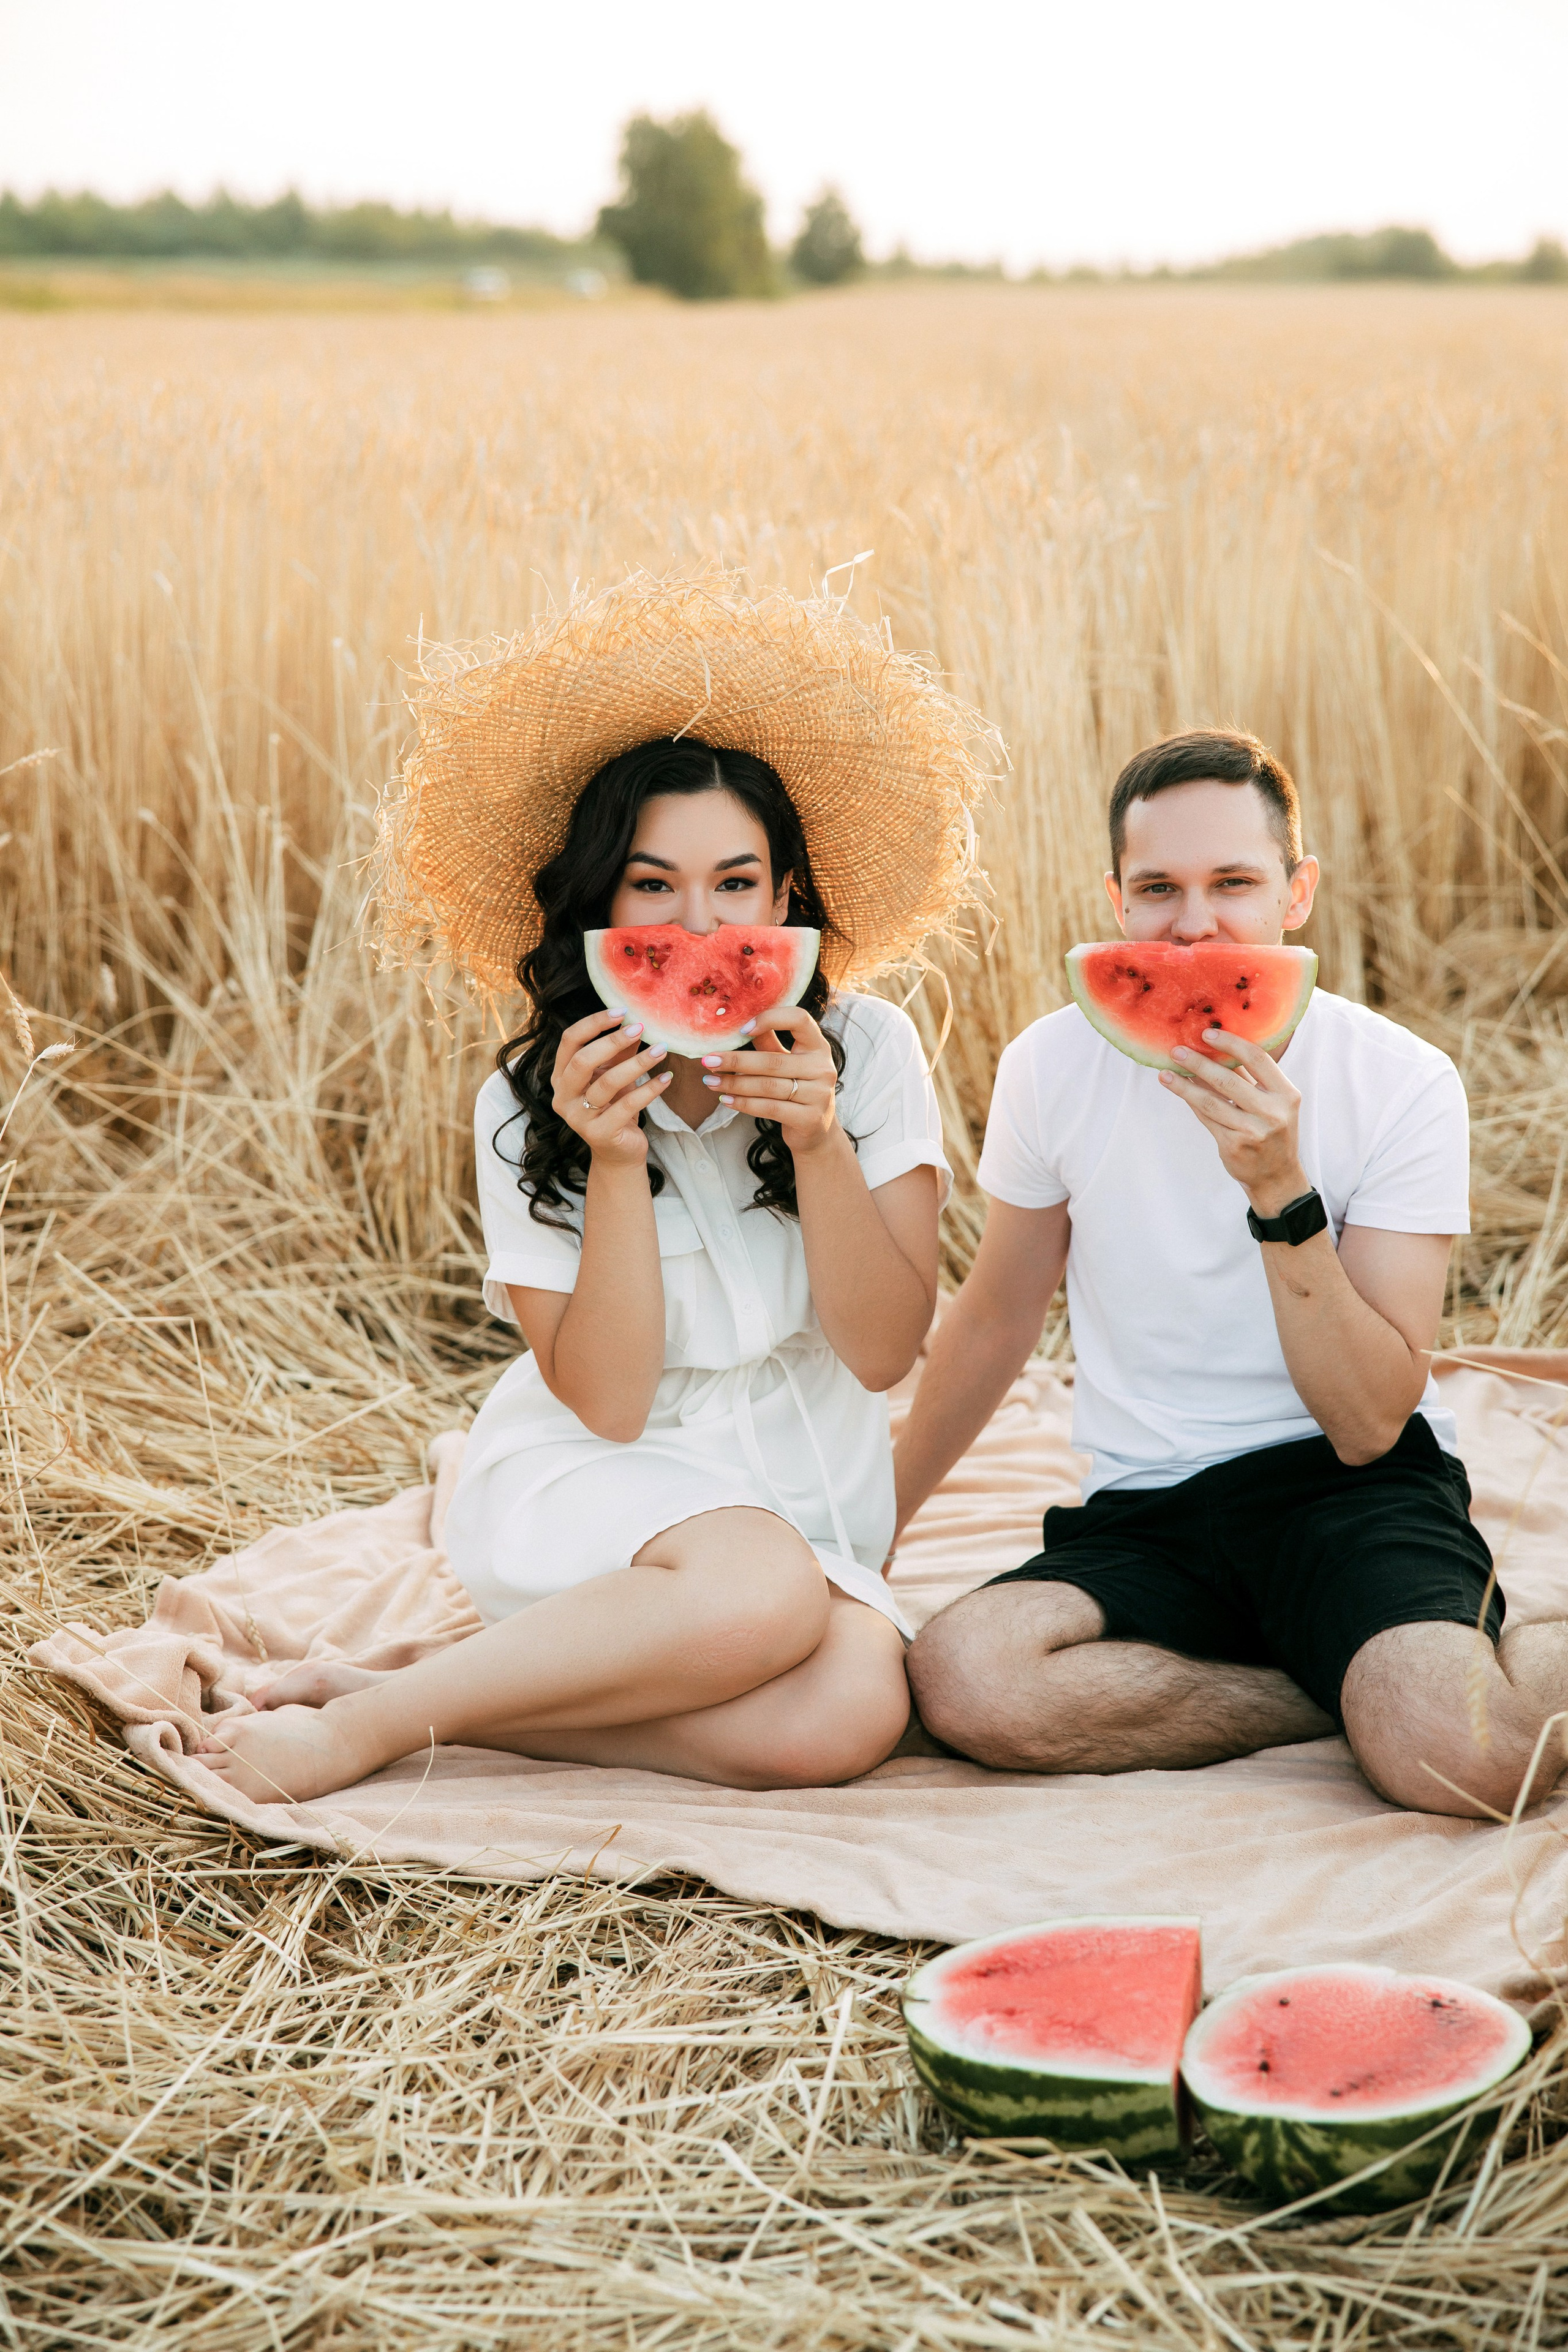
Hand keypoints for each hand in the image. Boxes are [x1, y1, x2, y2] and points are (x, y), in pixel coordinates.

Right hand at [551, 1009, 669, 1166]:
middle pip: (582, 1060)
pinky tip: (666, 1077)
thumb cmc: (615, 1106)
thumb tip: (636, 1018)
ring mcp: (578, 1118)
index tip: (622, 1011)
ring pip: (607, 1083)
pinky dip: (649, 1089)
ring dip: (637, 1063)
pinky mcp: (600, 1134)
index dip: (594, 1023)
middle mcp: (563, 1097)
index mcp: (561, 1076)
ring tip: (661, 1050)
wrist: (619, 1151)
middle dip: (612, 1041)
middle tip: (640, 1028)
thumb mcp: (615, 1073)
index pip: (569, 1041)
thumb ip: (620, 1049)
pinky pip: (627, 1106)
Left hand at [698, 1004, 838, 1154]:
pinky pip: (769, 1108)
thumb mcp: (787, 1061)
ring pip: (767, 1086)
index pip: (799, 1019)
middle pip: (773, 1061)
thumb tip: (737, 1022)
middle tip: (708, 1061)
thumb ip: (768, 1043)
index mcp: (818, 1046)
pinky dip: (744, 1104)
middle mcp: (823, 1068)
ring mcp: (819, 1095)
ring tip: (710, 1082)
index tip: (741, 1029)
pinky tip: (726, 1100)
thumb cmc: (797, 1087)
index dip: (770, 1019)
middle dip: (736, 1061)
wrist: (816, 1130)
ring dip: (734, 1084)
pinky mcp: (809, 1118)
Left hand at [1159, 1029, 1309, 1213]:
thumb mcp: (1274, 1103)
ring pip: (1211, 1101)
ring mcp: (1253, 1131)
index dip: (1230, 1043)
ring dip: (1185, 1085)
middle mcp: (1273, 1112)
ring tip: (1166, 1072)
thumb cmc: (1272, 1130)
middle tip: (1177, 1050)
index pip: (1257, 1059)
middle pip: (1228, 1080)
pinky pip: (1206, 1119)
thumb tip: (1217, 1047)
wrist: (1277, 1176)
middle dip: (1199, 1063)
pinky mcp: (1234, 1146)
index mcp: (1286, 1094)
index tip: (1207, 1033)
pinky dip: (1191, 1102)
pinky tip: (1178, 1089)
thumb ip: (1251, 1078)